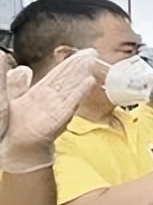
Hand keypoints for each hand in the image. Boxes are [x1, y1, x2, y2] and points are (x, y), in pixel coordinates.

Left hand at [0, 49, 97, 172]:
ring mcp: (54, 112)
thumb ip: (13, 83)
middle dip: (79, 66)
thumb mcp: (6, 99)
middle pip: (67, 80)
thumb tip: (17, 66)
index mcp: (38, 97)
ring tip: (91, 62)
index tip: (82, 54)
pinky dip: (79, 93)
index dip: (69, 64)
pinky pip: (69, 105)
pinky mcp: (55, 122)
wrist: (12, 150)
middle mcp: (49, 103)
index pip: (58, 76)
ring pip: (71, 89)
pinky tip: (88, 82)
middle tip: (91, 53)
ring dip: (81, 75)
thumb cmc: (7, 130)